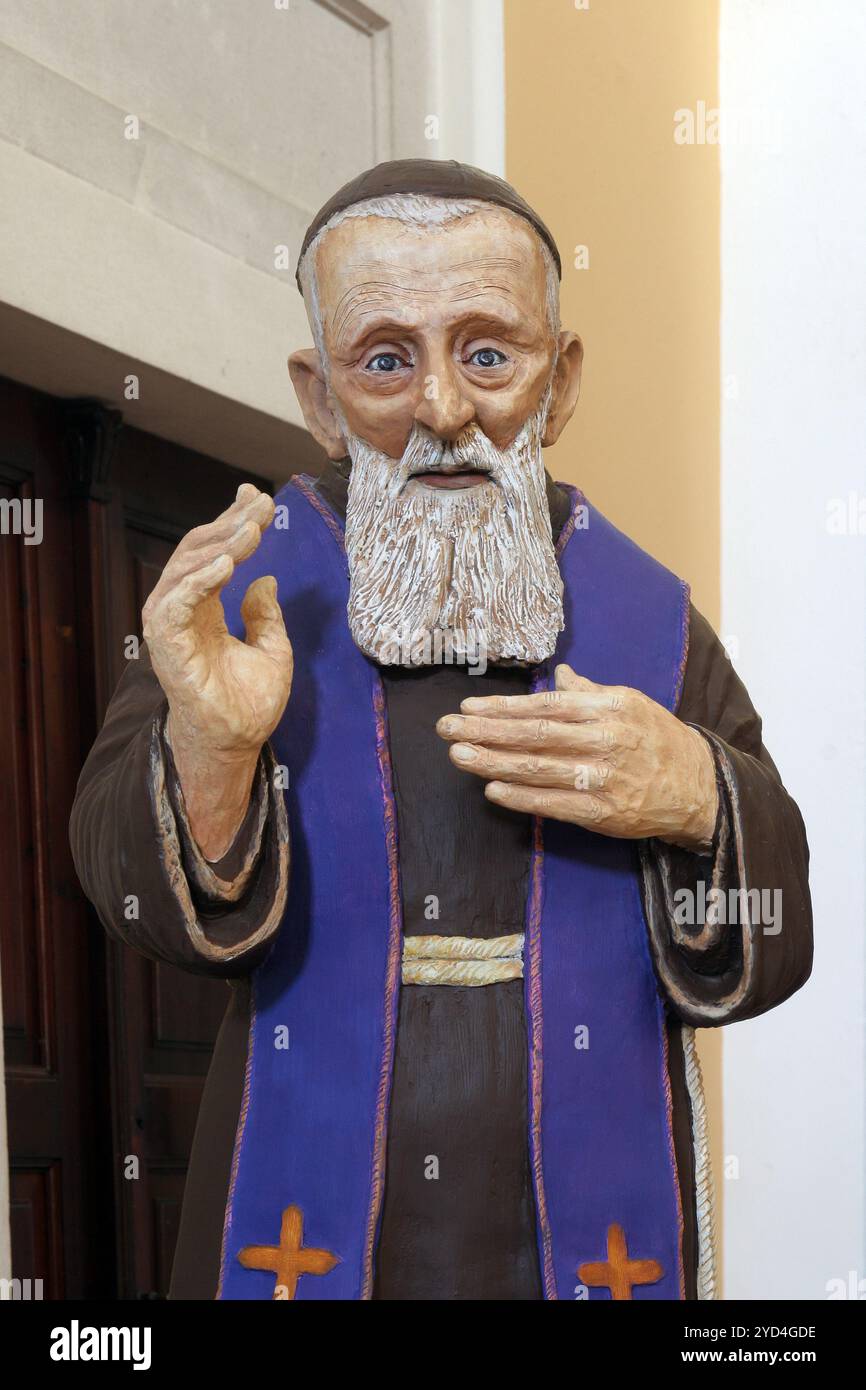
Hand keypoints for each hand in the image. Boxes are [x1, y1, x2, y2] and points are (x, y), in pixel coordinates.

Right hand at [142, 483, 292, 859]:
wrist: (237, 741)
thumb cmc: (249, 703)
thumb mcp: (273, 648)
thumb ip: (266, 614)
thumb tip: (266, 578)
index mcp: (204, 608)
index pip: (213, 552)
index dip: (232, 522)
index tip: (257, 497)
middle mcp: (183, 610)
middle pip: (199, 551)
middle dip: (230, 524)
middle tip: (261, 505)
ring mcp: (171, 625)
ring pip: (186, 568)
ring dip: (220, 544)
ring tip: (252, 530)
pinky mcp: (167, 644)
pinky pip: (176, 602)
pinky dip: (199, 579)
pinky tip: (227, 564)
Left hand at [436, 664, 717, 851]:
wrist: (700, 787)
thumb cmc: (659, 740)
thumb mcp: (631, 704)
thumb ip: (589, 692)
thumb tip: (558, 673)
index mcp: (607, 708)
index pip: (545, 706)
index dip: (503, 707)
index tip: (468, 706)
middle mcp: (604, 740)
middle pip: (534, 734)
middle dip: (485, 729)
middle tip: (446, 727)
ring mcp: (602, 778)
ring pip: (538, 767)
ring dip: (492, 760)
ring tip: (457, 754)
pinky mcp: (603, 812)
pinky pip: (553, 803)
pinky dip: (520, 796)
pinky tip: (491, 788)